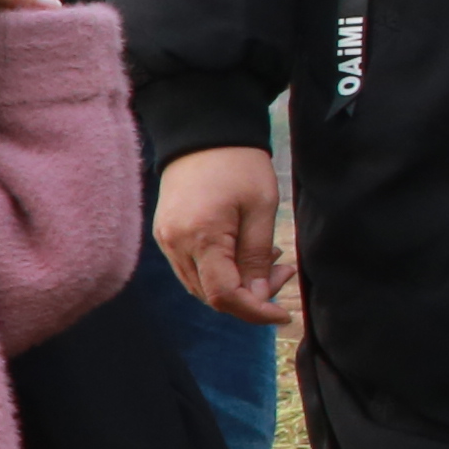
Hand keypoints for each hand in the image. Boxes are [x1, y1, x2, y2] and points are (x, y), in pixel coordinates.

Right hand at [157, 144, 293, 328]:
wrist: (203, 134)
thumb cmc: (238, 166)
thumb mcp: (261, 209)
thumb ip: (257, 257)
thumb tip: (258, 297)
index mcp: (201, 237)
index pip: (223, 295)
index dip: (255, 311)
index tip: (283, 313)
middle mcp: (175, 245)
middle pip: (210, 296)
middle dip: (250, 297)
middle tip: (283, 272)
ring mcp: (166, 241)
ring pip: (199, 286)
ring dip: (235, 285)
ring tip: (266, 261)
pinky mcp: (165, 234)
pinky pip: (191, 269)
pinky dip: (219, 272)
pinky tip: (241, 253)